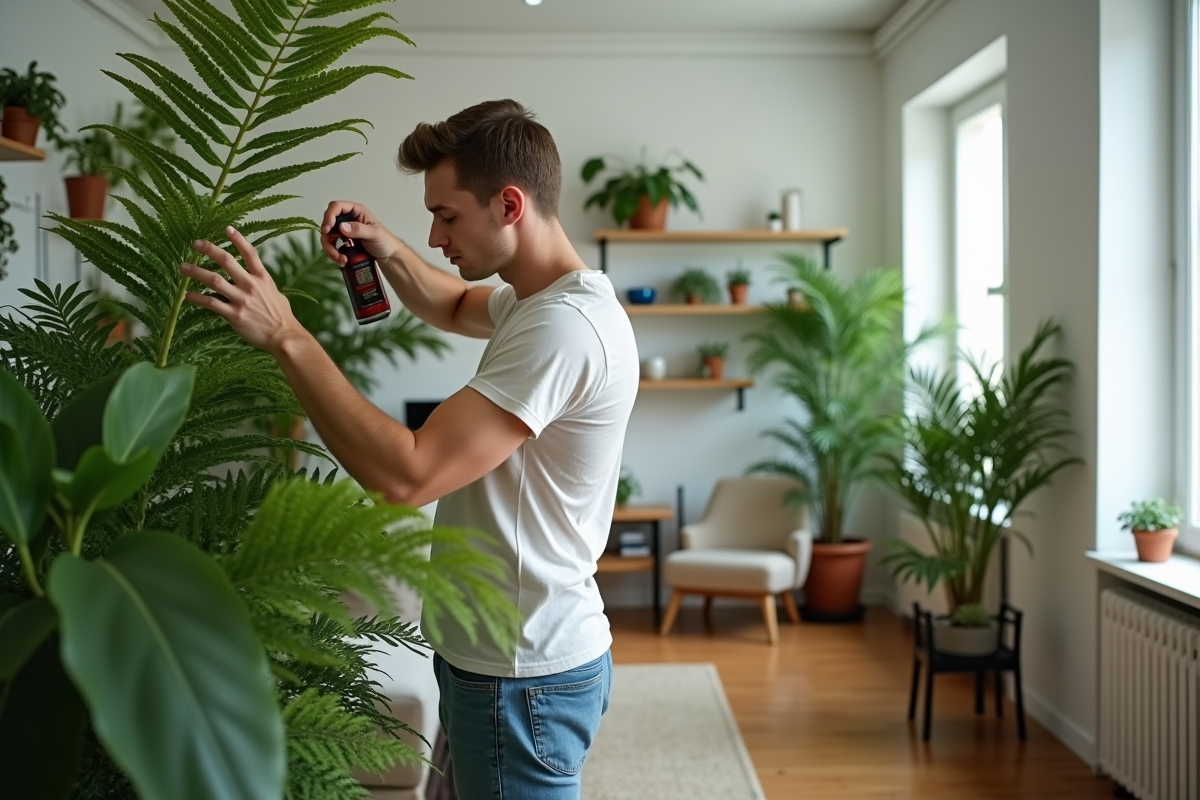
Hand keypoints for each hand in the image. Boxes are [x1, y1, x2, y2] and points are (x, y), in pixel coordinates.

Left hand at [181, 226, 306, 355]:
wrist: (283, 337)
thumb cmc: (282, 317)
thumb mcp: (276, 294)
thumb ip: (264, 285)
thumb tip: (259, 282)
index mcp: (262, 278)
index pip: (250, 253)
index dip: (238, 239)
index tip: (227, 228)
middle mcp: (251, 285)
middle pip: (227, 261)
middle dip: (209, 250)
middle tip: (195, 243)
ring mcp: (242, 299)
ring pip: (214, 280)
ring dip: (196, 272)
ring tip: (183, 267)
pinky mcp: (234, 315)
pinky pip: (211, 303)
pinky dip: (198, 298)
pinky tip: (188, 296)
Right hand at [320, 200, 400, 265]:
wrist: (389, 256)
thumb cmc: (385, 241)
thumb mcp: (375, 234)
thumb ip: (359, 229)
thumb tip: (341, 227)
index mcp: (356, 211)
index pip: (336, 207)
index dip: (329, 216)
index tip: (327, 229)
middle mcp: (348, 218)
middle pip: (328, 222)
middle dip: (327, 237)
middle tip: (332, 250)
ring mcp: (344, 230)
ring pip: (327, 236)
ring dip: (330, 249)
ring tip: (342, 260)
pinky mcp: (343, 242)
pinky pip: (332, 245)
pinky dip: (334, 253)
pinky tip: (343, 260)